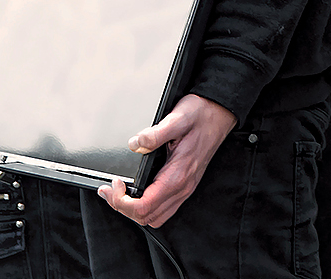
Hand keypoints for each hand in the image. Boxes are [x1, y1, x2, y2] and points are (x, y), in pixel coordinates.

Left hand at [98, 94, 237, 227]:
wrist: (220, 113)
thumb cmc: (202, 115)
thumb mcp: (177, 118)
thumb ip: (154, 134)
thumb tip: (134, 144)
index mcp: (178, 174)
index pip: (144, 206)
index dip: (122, 202)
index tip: (115, 184)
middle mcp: (182, 186)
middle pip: (146, 217)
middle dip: (122, 208)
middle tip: (110, 190)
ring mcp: (185, 188)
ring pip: (155, 217)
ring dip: (133, 210)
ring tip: (120, 193)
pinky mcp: (185, 185)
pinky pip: (163, 209)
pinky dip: (146, 207)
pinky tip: (137, 192)